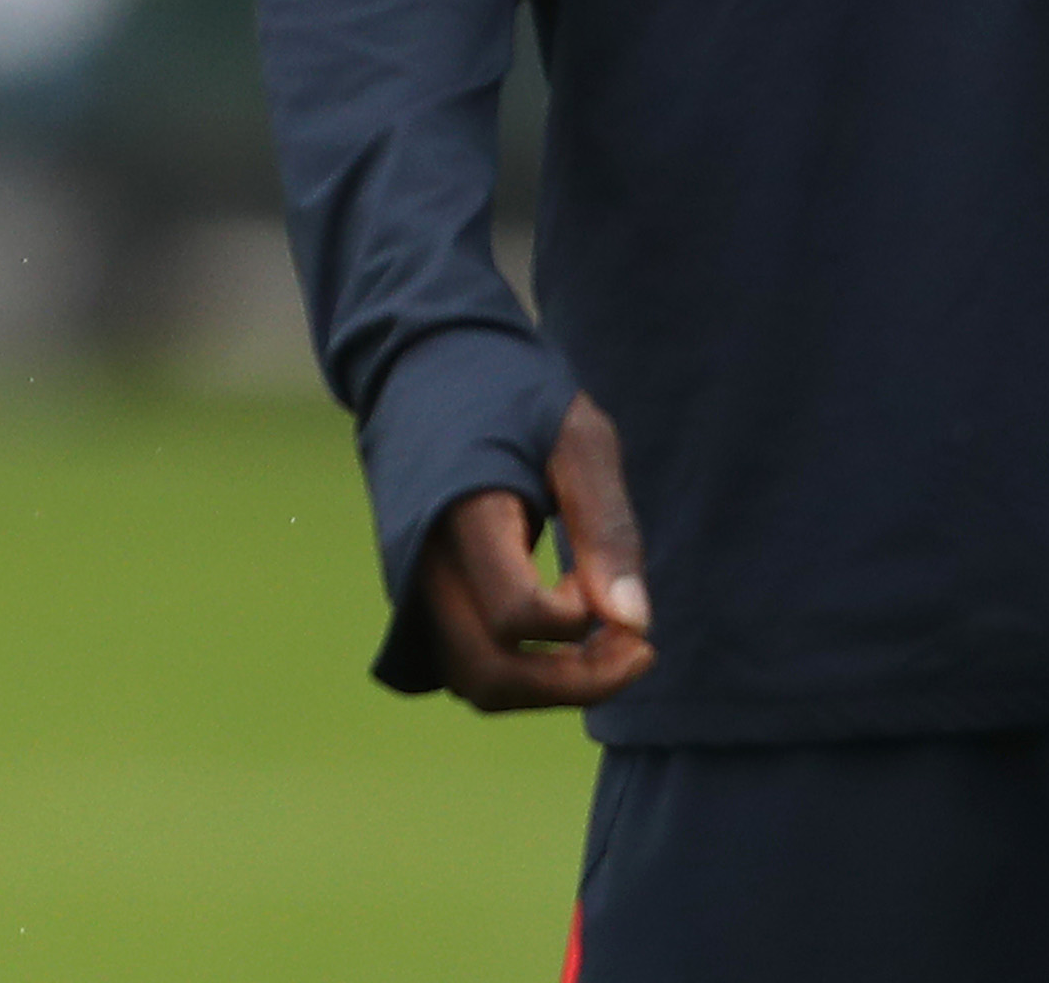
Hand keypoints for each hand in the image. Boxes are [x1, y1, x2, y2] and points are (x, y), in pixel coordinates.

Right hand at [409, 395, 656, 712]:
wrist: (425, 360)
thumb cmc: (514, 391)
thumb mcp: (579, 439)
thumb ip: (606, 528)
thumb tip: (635, 624)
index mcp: (460, 511)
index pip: (516, 614)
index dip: (579, 620)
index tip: (606, 579)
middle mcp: (420, 560)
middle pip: (490, 675)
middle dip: (574, 684)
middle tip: (638, 650)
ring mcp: (409, 580)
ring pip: (472, 682)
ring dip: (546, 688)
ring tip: (606, 649)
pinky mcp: (415, 590)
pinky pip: (462, 662)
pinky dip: (518, 671)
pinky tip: (563, 635)